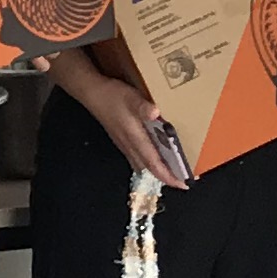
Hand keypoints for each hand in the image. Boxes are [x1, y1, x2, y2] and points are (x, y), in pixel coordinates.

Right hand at [75, 68, 193, 188]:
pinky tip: (155, 158)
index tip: (184, 184)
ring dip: (158, 171)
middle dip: (167, 177)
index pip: (154, 164)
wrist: (92, 93)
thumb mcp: (130, 98)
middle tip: (183, 180)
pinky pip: (138, 158)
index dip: (169, 176)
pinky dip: (149, 163)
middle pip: (150, 169)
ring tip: (173, 171)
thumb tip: (156, 113)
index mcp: (135, 138)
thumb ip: (143, 107)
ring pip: (143, 165)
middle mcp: (130, 146)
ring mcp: (125, 144)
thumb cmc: (112, 96)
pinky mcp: (122, 140)